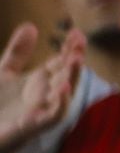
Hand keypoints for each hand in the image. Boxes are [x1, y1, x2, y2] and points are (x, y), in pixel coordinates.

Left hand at [0, 24, 83, 152]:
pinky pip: (54, 116)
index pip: (60, 62)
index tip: (76, 32)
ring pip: (65, 94)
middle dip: (74, 59)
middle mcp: (45, 94)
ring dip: (73, 77)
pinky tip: (63, 88)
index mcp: (40, 81)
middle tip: (80, 42)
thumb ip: (18, 52)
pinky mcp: (33, 126)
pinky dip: (61, 103)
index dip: (69, 48)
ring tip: (77, 60)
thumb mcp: (4, 72)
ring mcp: (42, 110)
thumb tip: (31, 26)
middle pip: (66, 74)